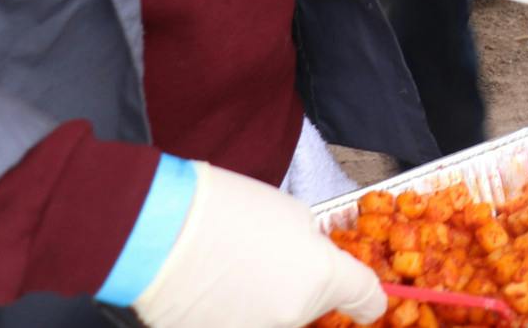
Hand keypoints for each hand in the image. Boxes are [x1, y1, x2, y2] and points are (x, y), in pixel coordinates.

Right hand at [130, 161, 384, 327]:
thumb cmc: (227, 211)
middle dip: (301, 293)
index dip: (368, 298)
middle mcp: (293, 317)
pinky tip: (211, 290)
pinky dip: (230, 314)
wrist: (159, 232)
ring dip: (264, 304)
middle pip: (312, 312)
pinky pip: (239, 324)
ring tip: (234, 273)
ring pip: (274, 320)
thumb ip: (314, 249)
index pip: (367, 302)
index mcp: (322, 279)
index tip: (365, 298)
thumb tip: (313, 265)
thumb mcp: (294, 216)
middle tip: (273, 266)